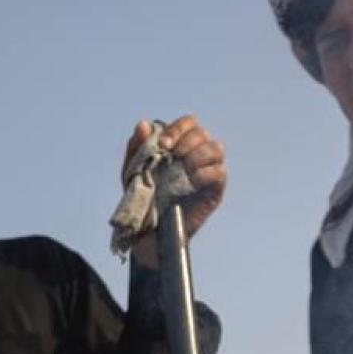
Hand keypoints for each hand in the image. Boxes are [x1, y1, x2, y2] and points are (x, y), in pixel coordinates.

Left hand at [123, 115, 226, 239]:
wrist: (149, 230)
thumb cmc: (143, 197)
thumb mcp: (134, 170)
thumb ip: (137, 147)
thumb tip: (143, 123)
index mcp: (179, 144)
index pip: (188, 123)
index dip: (177, 129)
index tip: (162, 145)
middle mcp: (196, 153)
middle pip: (202, 133)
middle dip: (187, 141)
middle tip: (173, 156)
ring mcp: (208, 170)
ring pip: (216, 148)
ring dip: (198, 154)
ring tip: (184, 168)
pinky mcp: (215, 189)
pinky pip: (219, 172)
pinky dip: (205, 172)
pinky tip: (191, 180)